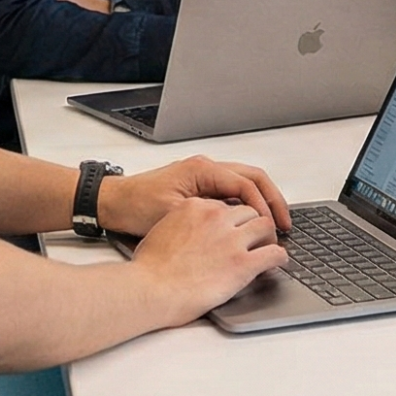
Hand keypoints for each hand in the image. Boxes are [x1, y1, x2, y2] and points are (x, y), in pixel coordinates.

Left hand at [100, 155, 292, 235]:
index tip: (273, 227)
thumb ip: (208, 216)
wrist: (110, 204)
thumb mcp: (174, 213)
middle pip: (252, 178)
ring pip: (243, 184)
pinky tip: (249, 224)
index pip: (246, 184)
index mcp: (202, 170)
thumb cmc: (135, 206)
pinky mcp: (197, 188)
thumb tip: (237, 226)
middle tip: (285, 224)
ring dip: (260, 202)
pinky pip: (230, 193)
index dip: (264, 206)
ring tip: (273, 225)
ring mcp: (202, 177)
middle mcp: (206, 168)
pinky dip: (245, 206)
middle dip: (272, 200)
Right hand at [129, 197, 287, 317]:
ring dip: (269, 236)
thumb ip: (180, 226)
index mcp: (195, 207)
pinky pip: (273, 253)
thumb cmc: (148, 269)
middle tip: (256, 237)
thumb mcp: (161, 232)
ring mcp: (231, 239)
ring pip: (265, 225)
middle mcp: (216, 217)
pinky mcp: (243, 263)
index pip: (223, 205)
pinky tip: (279, 261)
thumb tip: (187, 236)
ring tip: (270, 246)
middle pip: (248, 211)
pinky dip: (279, 256)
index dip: (231, 219)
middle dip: (253, 223)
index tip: (234, 228)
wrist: (149, 290)